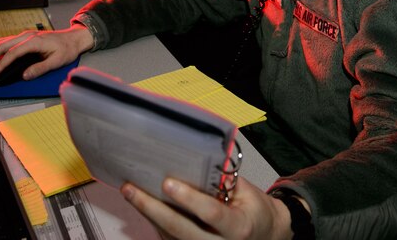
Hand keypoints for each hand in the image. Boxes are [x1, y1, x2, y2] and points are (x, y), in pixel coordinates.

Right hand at [0, 25, 93, 79]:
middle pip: (3, 46)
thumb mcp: (57, 61)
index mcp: (34, 41)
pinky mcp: (25, 37)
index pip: (13, 53)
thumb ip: (40, 68)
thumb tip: (25, 75)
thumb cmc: (66, 49)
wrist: (73, 38)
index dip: (1, 64)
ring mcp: (25, 35)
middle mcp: (27, 36)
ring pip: (3, 42)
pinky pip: (8, 42)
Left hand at [121, 176, 292, 239]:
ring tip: (131, 192)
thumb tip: (193, 164)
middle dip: (152, 208)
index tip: (167, 182)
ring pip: (171, 236)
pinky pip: (170, 239)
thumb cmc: (255, 212)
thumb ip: (223, 182)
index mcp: (238, 227)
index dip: (188, 198)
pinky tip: (143, 204)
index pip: (210, 212)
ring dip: (148, 214)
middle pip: (180, 229)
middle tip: (131, 189)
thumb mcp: (247, 192)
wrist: (266, 237)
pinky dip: (155, 221)